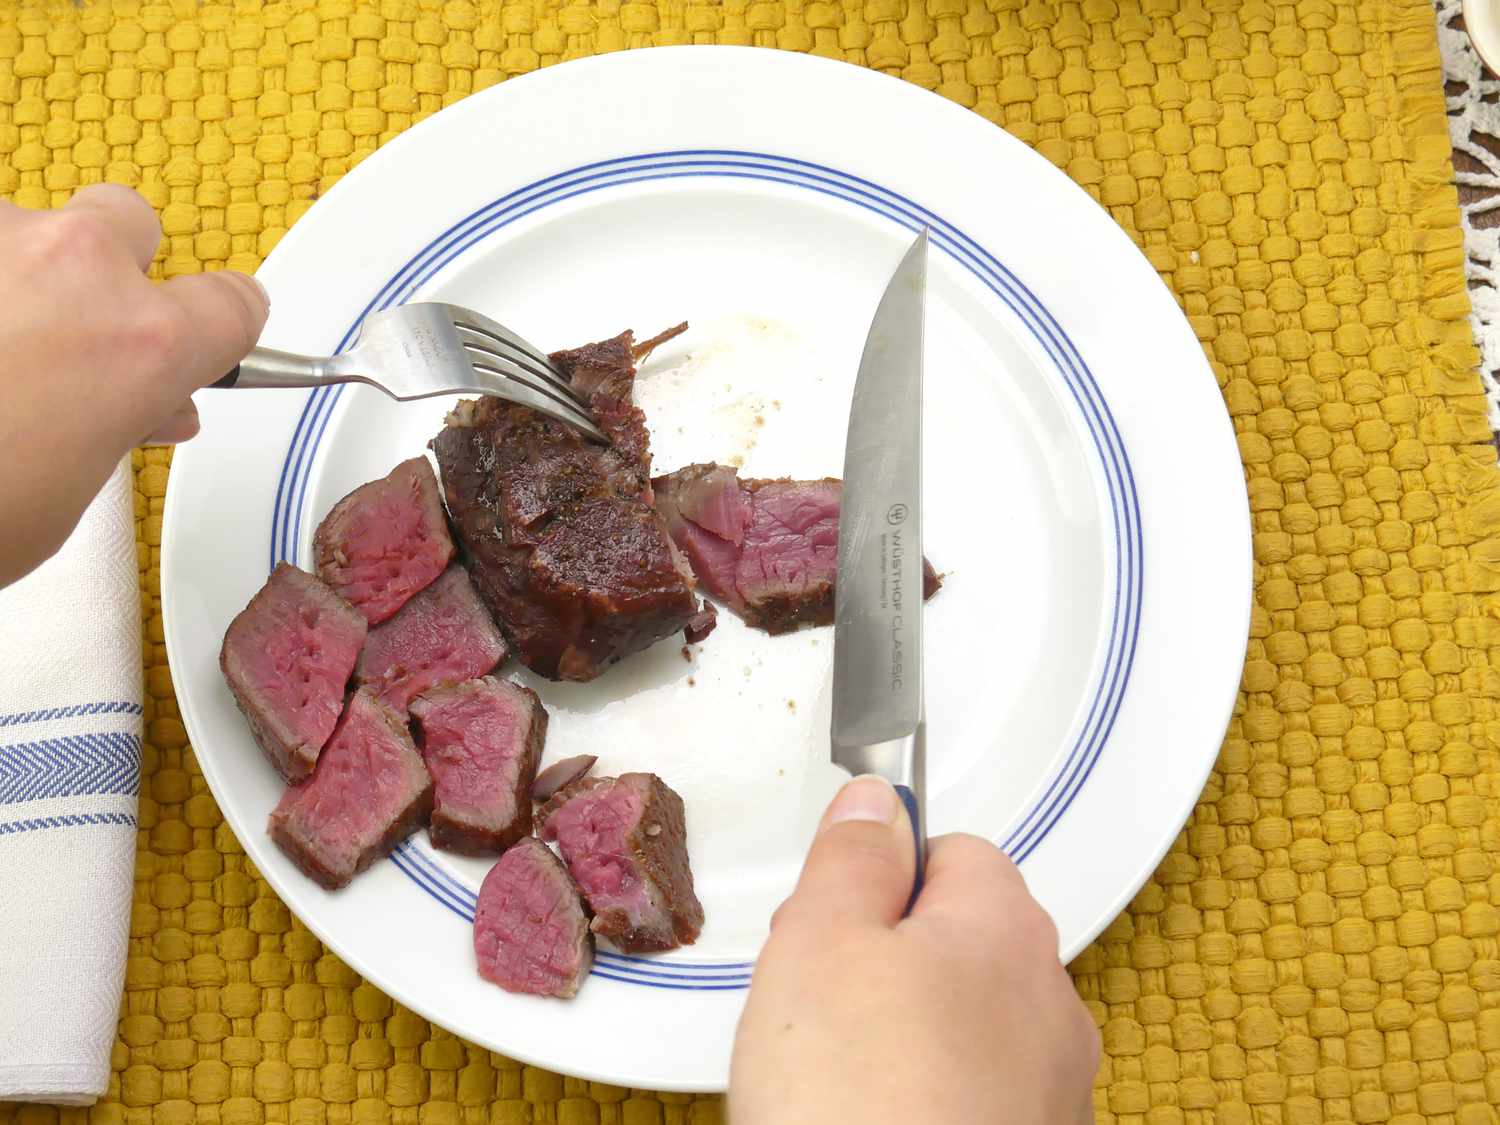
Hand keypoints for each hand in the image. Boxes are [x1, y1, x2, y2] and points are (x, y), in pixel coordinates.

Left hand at [0, 184, 268, 585]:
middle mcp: (78, 267)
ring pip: (24, 231)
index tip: (207, 342)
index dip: (221, 327)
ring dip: (12, 278)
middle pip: (128, 224)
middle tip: (71, 339)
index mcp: (143, 342)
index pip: (233, 304)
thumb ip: (117, 425)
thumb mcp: (73, 490)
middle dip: (109, 273)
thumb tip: (131, 404)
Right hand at [730, 776, 1099, 1124]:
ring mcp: (1046, 1092)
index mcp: (1007, 927)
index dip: (876, 875)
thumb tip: (876, 800)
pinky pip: (963, 1097)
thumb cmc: (859, 1101)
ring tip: (829, 1076)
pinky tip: (863, 1121)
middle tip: (813, 1000)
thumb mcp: (822, 936)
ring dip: (896, 1033)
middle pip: (954, 940)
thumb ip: (852, 853)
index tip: (828, 914)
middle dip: (879, 957)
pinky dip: (916, 1099)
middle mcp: (1048, 1004)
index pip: (952, 849)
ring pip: (957, 1023)